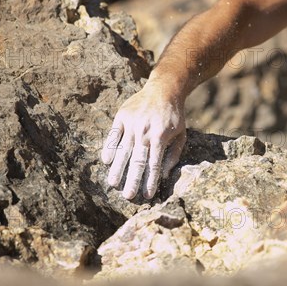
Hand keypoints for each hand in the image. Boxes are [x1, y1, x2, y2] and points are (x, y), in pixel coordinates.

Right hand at [101, 82, 186, 199]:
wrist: (164, 89)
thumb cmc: (174, 116)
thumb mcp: (181, 135)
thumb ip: (173, 155)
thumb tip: (165, 174)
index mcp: (160, 137)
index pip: (154, 164)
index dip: (150, 181)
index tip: (146, 195)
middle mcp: (145, 131)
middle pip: (137, 160)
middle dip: (132, 180)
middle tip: (128, 196)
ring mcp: (132, 123)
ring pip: (122, 149)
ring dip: (117, 168)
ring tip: (113, 183)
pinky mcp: (122, 116)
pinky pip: (113, 134)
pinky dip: (109, 147)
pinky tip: (105, 160)